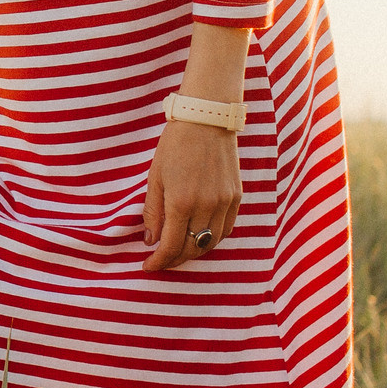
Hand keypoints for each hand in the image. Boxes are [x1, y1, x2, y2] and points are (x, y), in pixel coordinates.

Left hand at [142, 120, 239, 269]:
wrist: (206, 120)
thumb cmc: (174, 146)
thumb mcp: (155, 177)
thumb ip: (153, 211)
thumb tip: (151, 240)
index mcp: (181, 202)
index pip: (171, 245)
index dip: (159, 261)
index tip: (149, 266)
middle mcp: (206, 206)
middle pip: (192, 248)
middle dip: (175, 259)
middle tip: (162, 261)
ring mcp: (225, 202)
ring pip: (211, 242)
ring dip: (194, 251)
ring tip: (179, 252)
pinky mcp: (237, 197)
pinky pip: (226, 229)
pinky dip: (212, 238)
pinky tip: (200, 237)